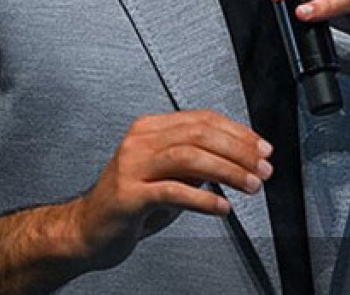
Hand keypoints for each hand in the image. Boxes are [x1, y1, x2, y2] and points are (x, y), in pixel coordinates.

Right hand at [73, 110, 272, 269]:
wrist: (87, 230)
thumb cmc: (129, 202)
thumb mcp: (168, 175)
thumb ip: (196, 162)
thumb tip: (236, 157)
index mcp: (150, 129)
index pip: (203, 119)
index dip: (238, 132)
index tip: (261, 148)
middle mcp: (140, 141)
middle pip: (200, 134)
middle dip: (239, 151)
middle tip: (263, 169)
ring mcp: (132, 166)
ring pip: (190, 157)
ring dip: (228, 171)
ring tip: (250, 186)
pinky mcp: (128, 195)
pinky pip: (173, 191)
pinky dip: (204, 198)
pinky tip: (221, 206)